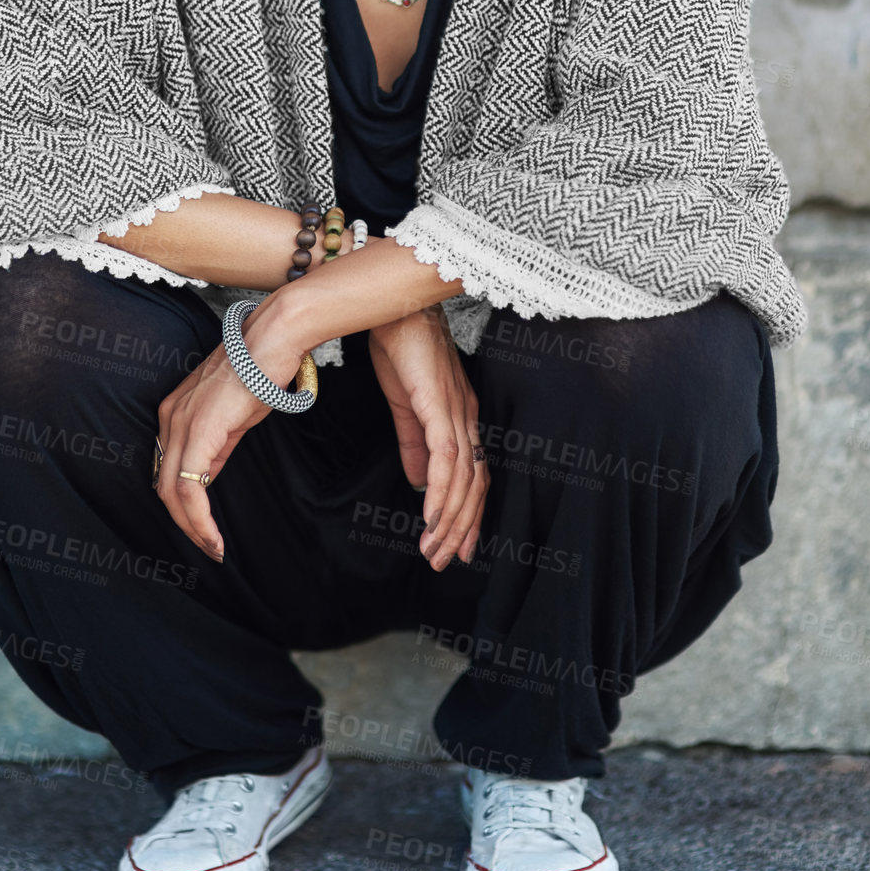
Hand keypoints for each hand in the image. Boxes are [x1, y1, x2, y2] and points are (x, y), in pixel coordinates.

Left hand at [152, 296, 306, 562]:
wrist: (274, 339)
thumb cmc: (260, 369)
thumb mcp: (233, 417)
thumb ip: (217, 447)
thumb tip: (208, 477)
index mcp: (175, 414)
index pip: (167, 471)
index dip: (182, 506)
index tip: (204, 530)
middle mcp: (170, 418)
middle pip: (163, 487)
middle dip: (184, 525)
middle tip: (209, 547)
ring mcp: (182, 423)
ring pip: (172, 493)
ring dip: (192, 528)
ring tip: (214, 548)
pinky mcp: (200, 431)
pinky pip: (191, 487)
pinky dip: (200, 519)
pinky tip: (215, 536)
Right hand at [368, 304, 488, 571]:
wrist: (394, 308)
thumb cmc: (401, 347)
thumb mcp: (406, 404)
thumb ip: (413, 443)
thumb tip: (417, 481)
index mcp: (462, 417)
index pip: (474, 475)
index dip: (469, 513)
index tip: (458, 546)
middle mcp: (467, 418)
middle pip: (475, 485)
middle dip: (462, 528)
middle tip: (447, 562)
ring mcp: (456, 412)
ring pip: (463, 479)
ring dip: (449, 521)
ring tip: (433, 550)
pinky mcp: (439, 406)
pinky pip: (445, 459)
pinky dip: (441, 494)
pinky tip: (430, 519)